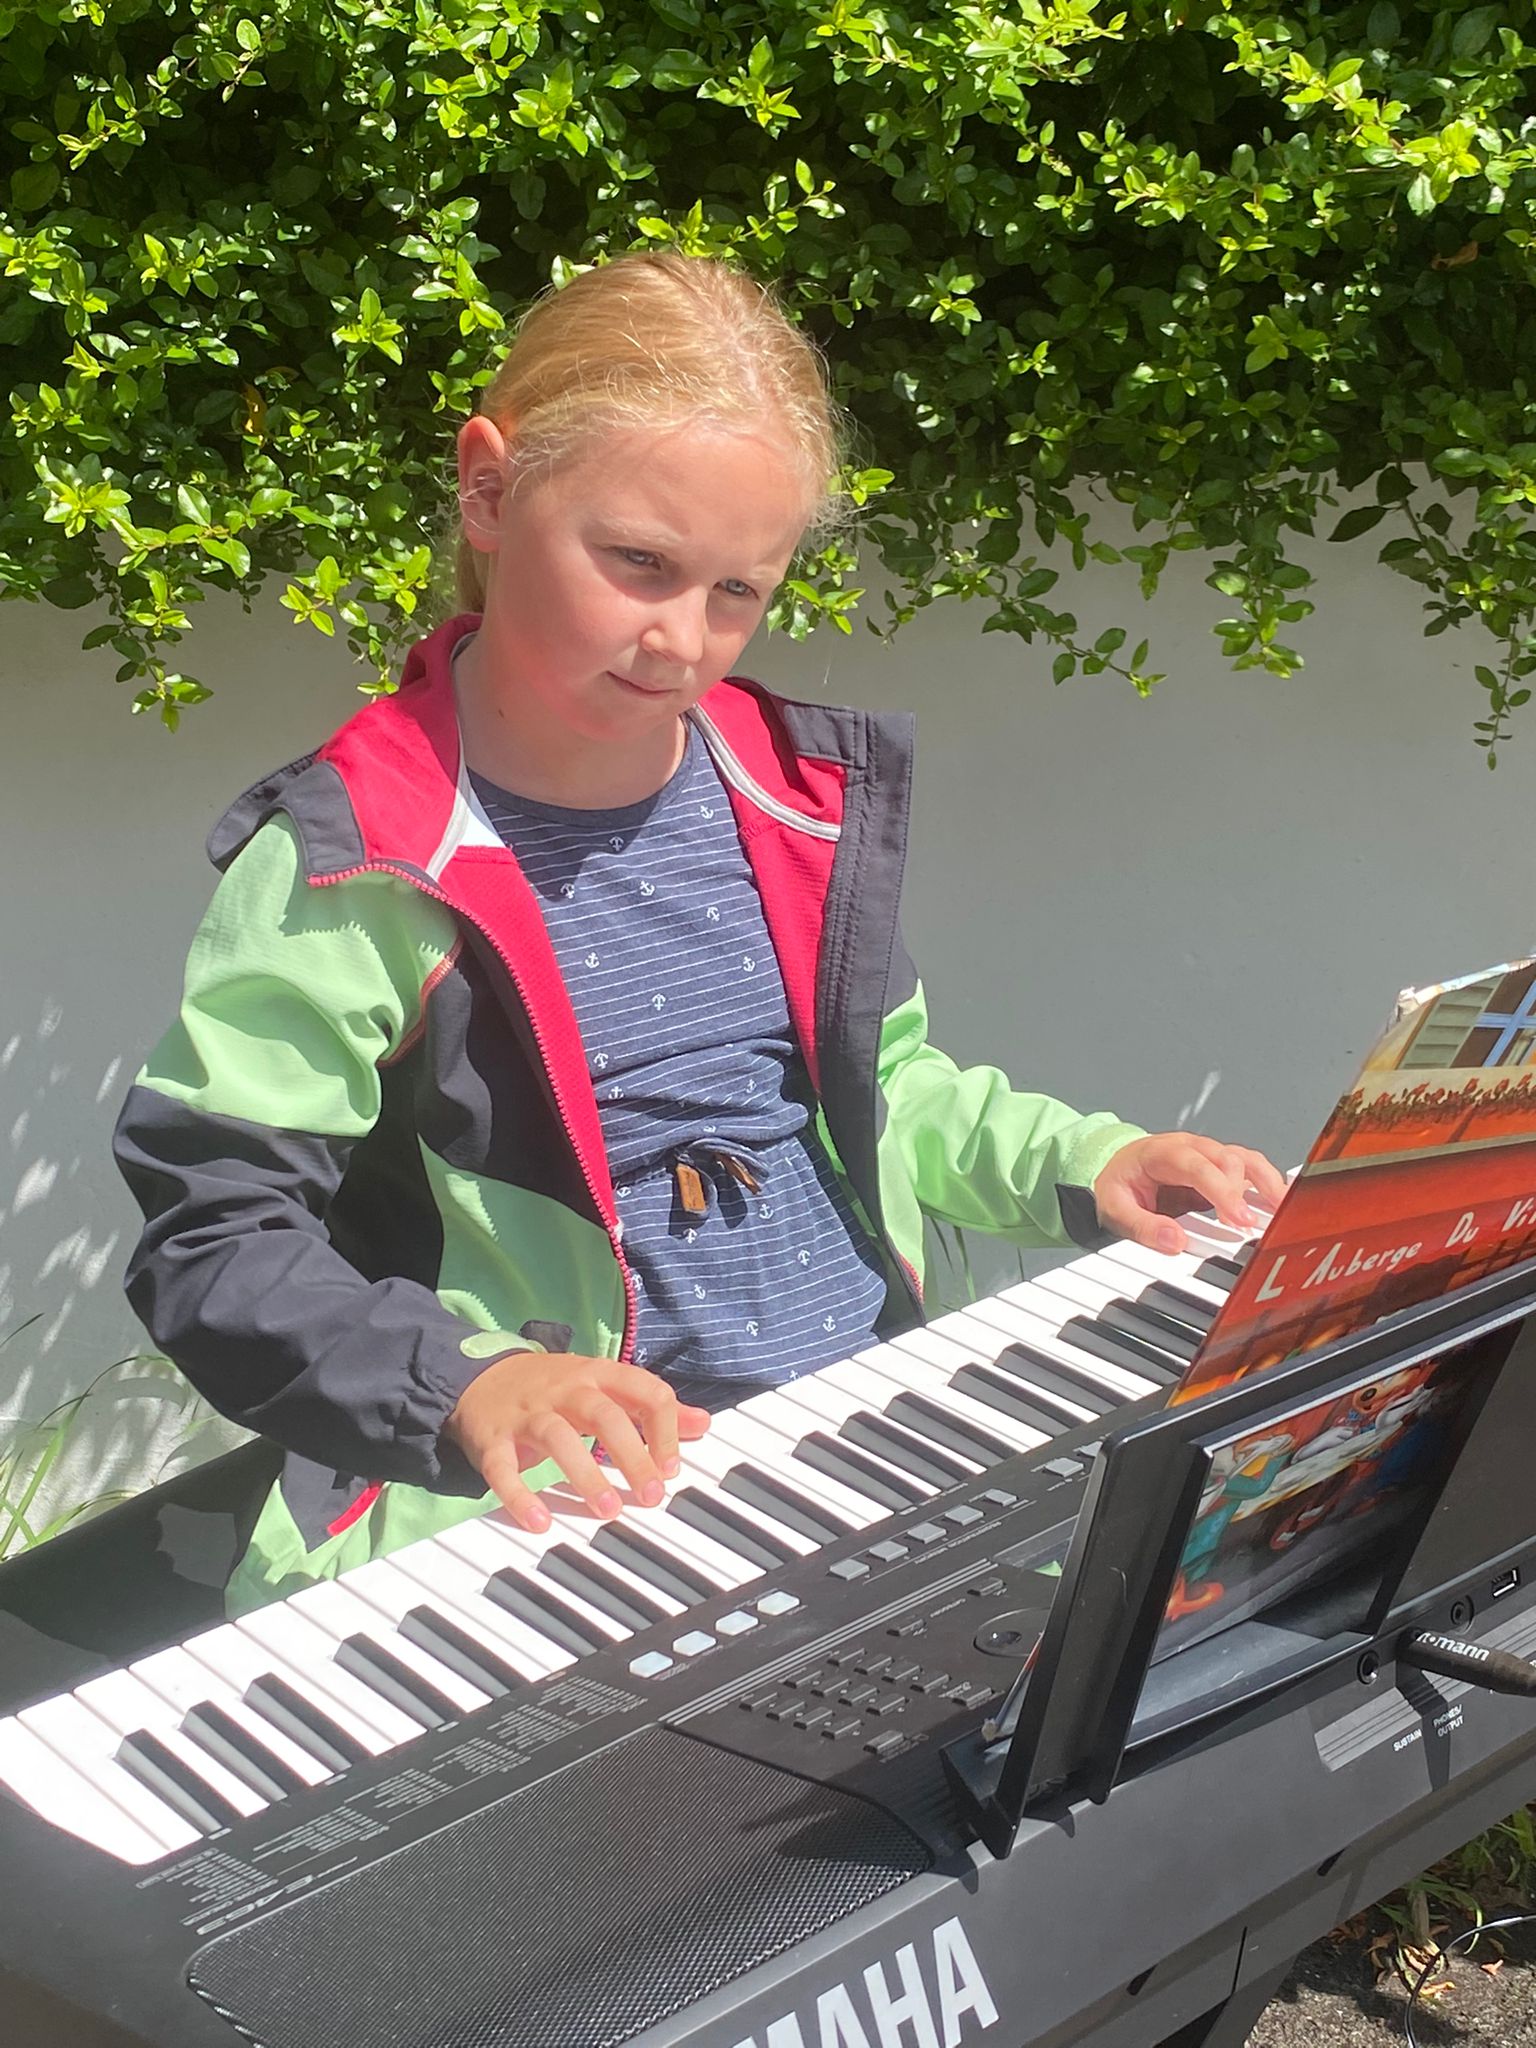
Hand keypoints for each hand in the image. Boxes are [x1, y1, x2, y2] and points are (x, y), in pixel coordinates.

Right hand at [444, 1353, 710, 1532]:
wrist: (479, 1378)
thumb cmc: (554, 1388)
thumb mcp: (604, 1386)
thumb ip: (650, 1406)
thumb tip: (703, 1423)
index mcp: (597, 1375)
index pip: (643, 1391)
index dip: (664, 1429)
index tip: (671, 1468)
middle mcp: (564, 1390)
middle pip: (603, 1415)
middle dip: (633, 1455)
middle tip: (652, 1495)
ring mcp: (527, 1413)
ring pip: (557, 1438)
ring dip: (585, 1475)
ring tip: (608, 1510)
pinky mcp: (492, 1439)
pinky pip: (503, 1468)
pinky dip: (519, 1496)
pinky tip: (539, 1522)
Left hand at [1092, 1133, 1286, 1254]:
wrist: (1120, 1170)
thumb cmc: (1120, 1186)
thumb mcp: (1115, 1209)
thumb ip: (1142, 1227)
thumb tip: (1174, 1241)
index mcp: (1162, 1152)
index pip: (1196, 1166)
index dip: (1221, 1189)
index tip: (1237, 1217)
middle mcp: (1191, 1148)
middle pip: (1227, 1159)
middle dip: (1244, 1190)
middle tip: (1253, 1224)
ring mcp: (1210, 1155)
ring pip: (1246, 1159)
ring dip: (1267, 1183)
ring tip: (1284, 1210)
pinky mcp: (1223, 1169)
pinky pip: (1252, 1169)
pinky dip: (1269, 1184)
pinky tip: (1285, 1203)